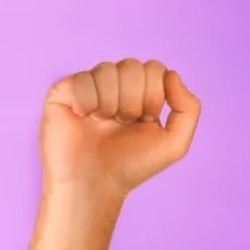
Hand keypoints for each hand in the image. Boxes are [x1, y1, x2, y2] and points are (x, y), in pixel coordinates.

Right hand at [42, 59, 199, 196]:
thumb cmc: (129, 167)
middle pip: (132, 65)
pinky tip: (82, 118)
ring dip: (110, 102)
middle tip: (122, 123)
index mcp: (138, 93)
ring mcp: (86, 88)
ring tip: (102, 123)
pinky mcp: (62, 93)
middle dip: (133, 98)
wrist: (93, 185)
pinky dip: (87, 102)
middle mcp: (112, 86)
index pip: (153, 68)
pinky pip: (80, 79)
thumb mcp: (174, 143)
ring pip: (106, 69)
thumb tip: (171, 74)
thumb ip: (188, 107)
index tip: (144, 121)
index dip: (153, 94)